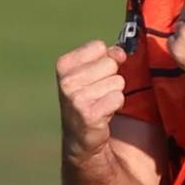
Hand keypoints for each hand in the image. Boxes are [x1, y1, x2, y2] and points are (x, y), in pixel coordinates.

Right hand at [56, 40, 127, 162]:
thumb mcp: (95, 71)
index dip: (104, 60)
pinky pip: (118, 98)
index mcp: (64, 64)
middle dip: (111, 77)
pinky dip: (116, 106)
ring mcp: (76, 98)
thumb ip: (109, 56)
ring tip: (101, 103)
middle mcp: (66, 81)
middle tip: (99, 93)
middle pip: (110, 63)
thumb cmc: (91, 98)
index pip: (99, 47)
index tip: (97, 75)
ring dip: (114, 93)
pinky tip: (104, 114)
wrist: (82, 138)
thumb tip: (120, 53)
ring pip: (117, 81)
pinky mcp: (88, 114)